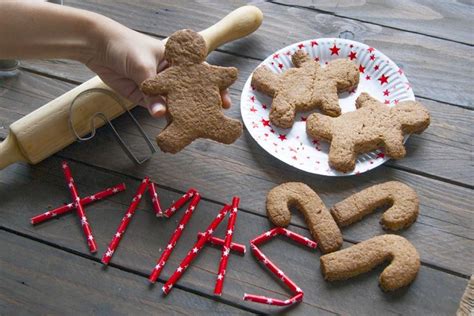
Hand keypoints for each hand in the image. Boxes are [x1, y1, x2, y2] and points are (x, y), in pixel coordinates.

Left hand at [85, 20, 231, 116]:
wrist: (96, 47)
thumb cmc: (125, 45)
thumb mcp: (143, 65)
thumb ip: (153, 92)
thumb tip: (161, 113)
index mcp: (176, 61)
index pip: (200, 74)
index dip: (214, 87)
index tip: (224, 100)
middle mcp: (171, 75)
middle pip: (190, 93)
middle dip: (201, 106)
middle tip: (213, 119)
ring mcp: (158, 88)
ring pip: (175, 105)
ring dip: (182, 116)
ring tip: (193, 128)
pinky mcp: (145, 98)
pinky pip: (157, 110)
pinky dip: (163, 119)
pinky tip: (171, 127)